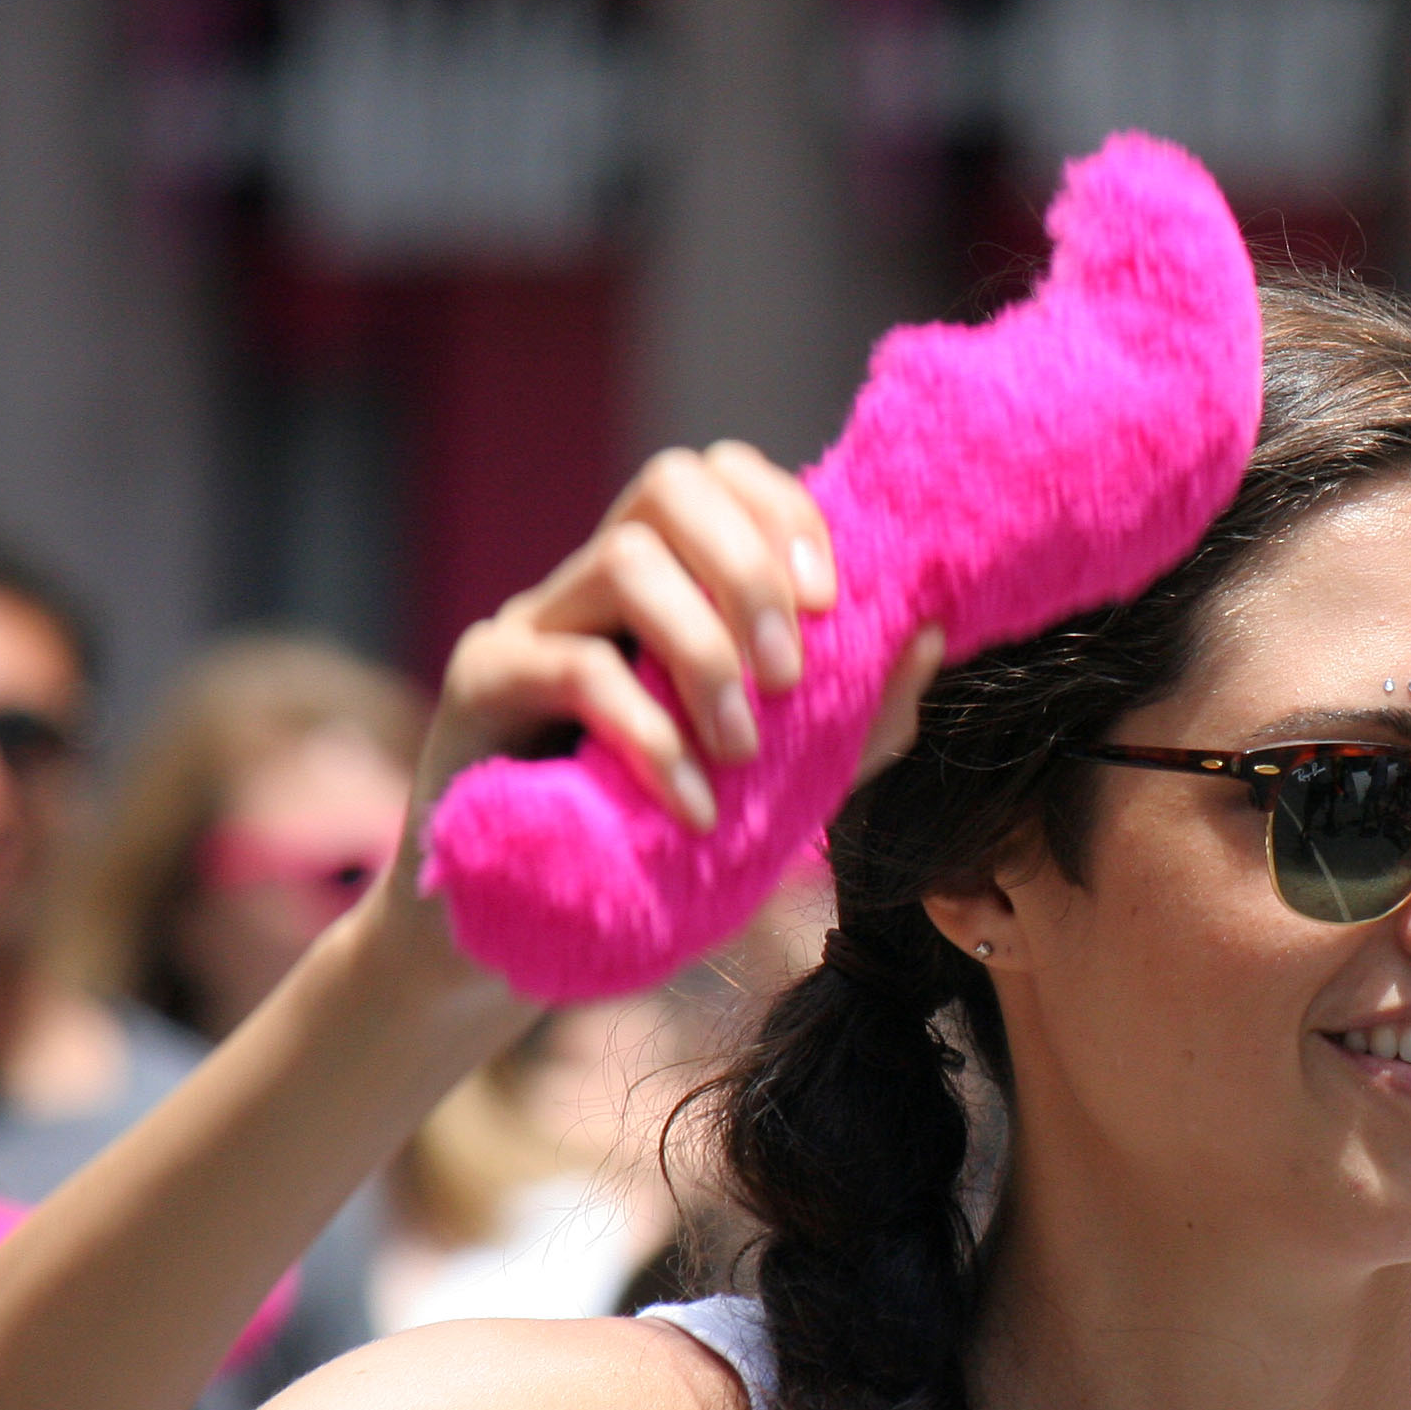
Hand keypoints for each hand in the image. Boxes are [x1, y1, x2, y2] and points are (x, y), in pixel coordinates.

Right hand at [392, 443, 943, 955]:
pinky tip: (689, 803)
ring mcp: (529, 623)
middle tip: (788, 678)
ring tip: (739, 751)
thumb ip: (856, 718)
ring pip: (625, 559)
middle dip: (749, 569)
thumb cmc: (651, 845)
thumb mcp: (779, 784)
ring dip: (705, 651)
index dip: (784, 515)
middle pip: (669, 484)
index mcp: (662, 585)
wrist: (520, 932)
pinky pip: (574, 666)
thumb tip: (928, 635)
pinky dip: (649, 731)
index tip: (830, 605)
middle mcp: (590, 583)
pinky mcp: (482, 683)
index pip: (721, 477)